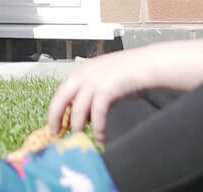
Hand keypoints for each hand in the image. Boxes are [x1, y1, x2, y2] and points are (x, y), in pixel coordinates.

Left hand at [44, 40, 202, 143]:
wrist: (148, 64)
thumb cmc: (130, 73)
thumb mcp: (105, 78)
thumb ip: (93, 93)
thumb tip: (85, 116)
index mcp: (82, 71)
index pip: (61, 92)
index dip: (55, 109)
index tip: (53, 123)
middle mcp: (84, 75)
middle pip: (61, 99)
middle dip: (56, 118)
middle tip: (56, 134)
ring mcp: (94, 82)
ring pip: (78, 111)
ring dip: (78, 128)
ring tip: (81, 139)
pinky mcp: (106, 90)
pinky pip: (97, 115)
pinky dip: (98, 129)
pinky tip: (100, 139)